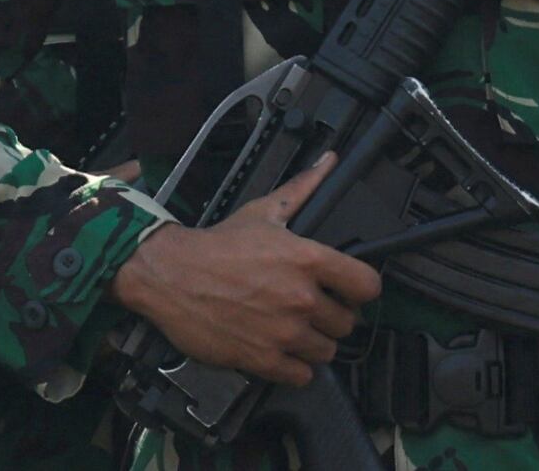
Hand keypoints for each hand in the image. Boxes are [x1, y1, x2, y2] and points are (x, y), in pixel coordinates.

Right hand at [111, 158, 380, 385]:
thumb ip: (302, 190)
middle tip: (308, 308)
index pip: (368, 286)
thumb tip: (328, 162)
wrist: (170, 274)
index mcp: (308, 259)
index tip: (347, 289)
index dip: (359, 288)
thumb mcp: (263, 212)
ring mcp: (284, 333)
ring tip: (292, 329)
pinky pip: (302, 376)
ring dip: (313, 343)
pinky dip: (294, 367)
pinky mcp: (264, 360)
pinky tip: (279, 349)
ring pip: (327, 352)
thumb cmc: (217, 245)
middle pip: (347, 323)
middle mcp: (302, 298)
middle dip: (330, 316)